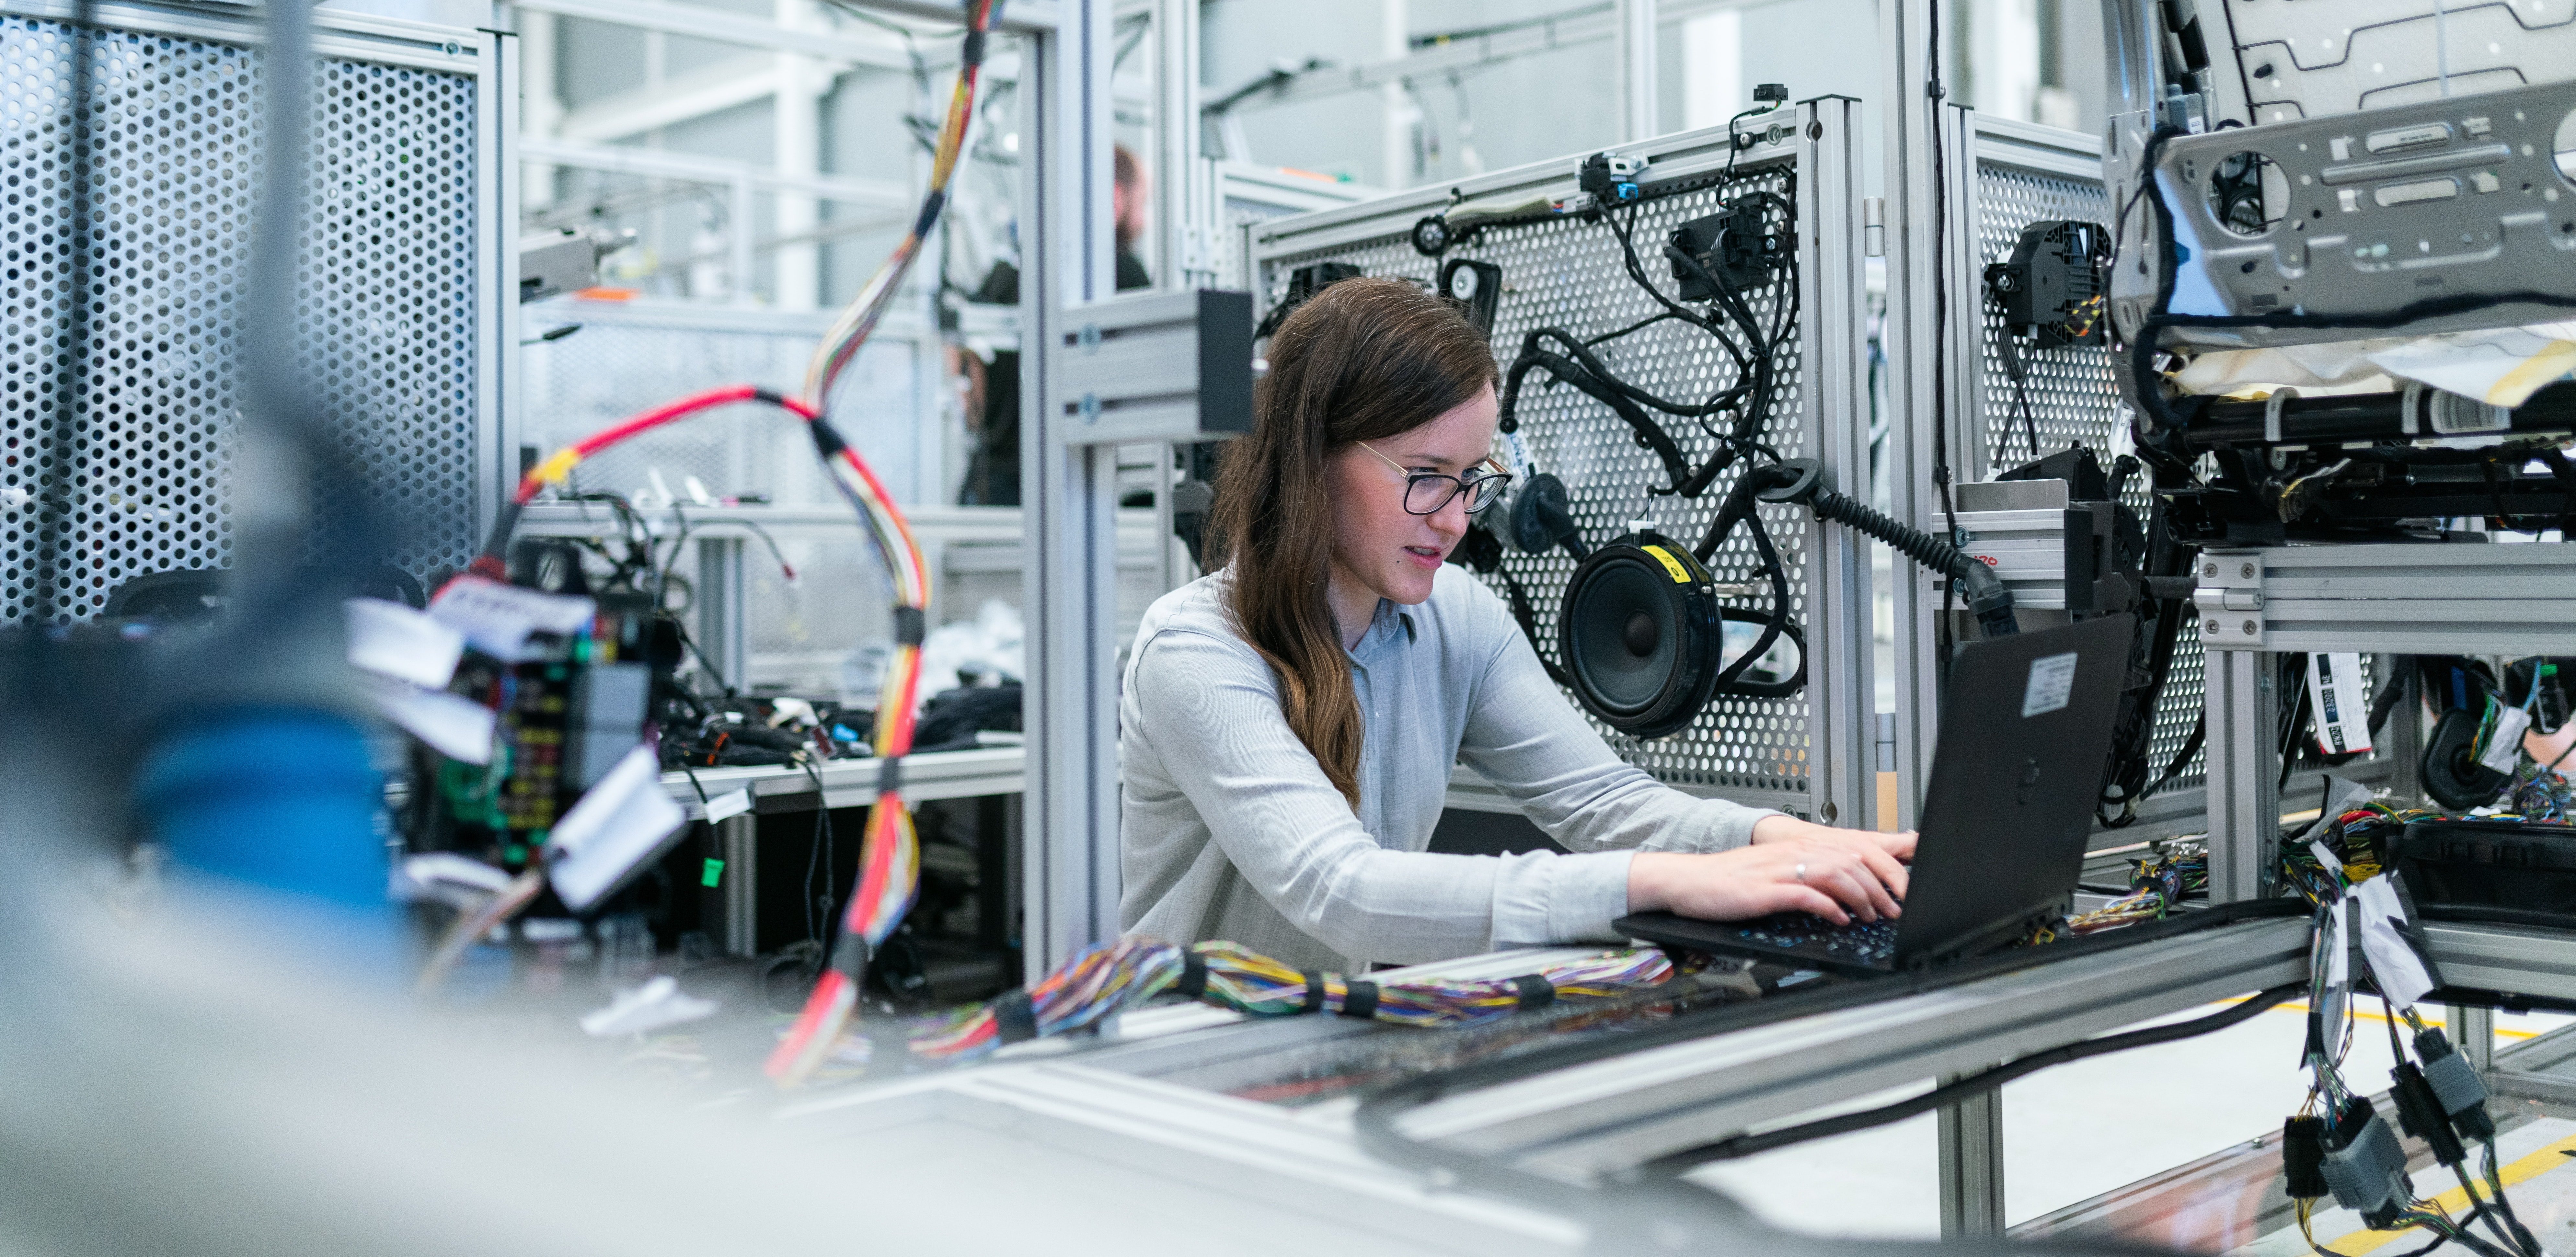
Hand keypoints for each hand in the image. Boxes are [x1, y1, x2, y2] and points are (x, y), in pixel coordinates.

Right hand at [1629, 818, 1913, 925]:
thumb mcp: (1775, 871)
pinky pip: (1806, 895)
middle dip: (1880, 887)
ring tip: (1871, 916)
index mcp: (1797, 847)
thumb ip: (1808, 874)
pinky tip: (1840, 919)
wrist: (1689, 880)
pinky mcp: (1766, 890)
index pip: (1853, 850)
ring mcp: (1779, 870)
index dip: (1883, 870)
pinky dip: (1829, 907)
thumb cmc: (1729, 881)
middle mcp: (1792, 853)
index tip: (1899, 892)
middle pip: (1852, 861)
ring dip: (1861, 897)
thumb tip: (1844, 889)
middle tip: (1893, 910)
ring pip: (1835, 874)